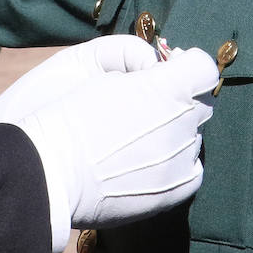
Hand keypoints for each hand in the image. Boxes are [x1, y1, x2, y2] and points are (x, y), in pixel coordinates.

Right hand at [0, 38, 213, 252]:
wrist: (50, 172)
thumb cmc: (67, 117)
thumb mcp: (96, 69)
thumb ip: (135, 62)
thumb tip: (156, 67)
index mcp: (165, 89)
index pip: (202, 67)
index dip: (187, 65)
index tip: (170, 69)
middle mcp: (182, 123)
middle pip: (201, 103)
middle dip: (180, 98)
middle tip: (147, 105)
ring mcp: (182, 159)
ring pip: (194, 136)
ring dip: (175, 131)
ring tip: (137, 139)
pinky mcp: (177, 189)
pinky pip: (193, 168)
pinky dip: (177, 162)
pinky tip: (150, 162)